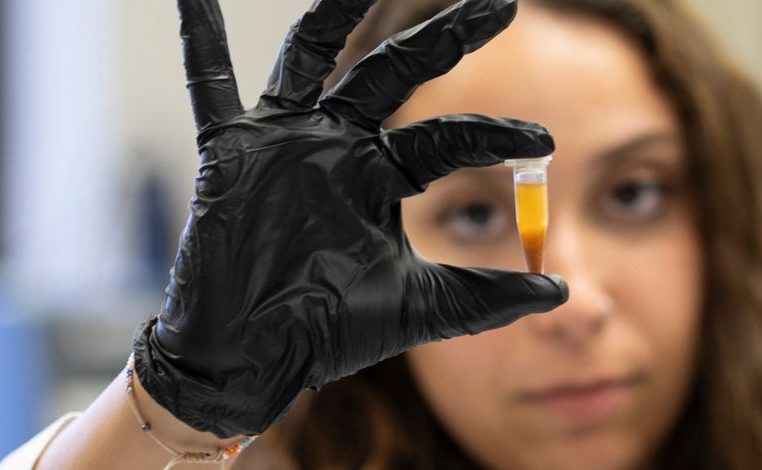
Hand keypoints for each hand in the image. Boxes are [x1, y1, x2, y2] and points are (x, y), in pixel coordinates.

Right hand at [133, 0, 566, 437]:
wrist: (253, 359)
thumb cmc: (329, 329)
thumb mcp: (423, 307)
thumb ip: (489, 296)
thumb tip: (562, 289)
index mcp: (382, 173)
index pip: (447, 138)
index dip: (495, 136)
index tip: (544, 140)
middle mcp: (337, 143)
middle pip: (396, 69)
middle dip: (447, 35)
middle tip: (501, 1)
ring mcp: (286, 139)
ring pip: (313, 54)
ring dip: (335, 9)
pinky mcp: (234, 150)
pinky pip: (210, 85)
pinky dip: (199, 38)